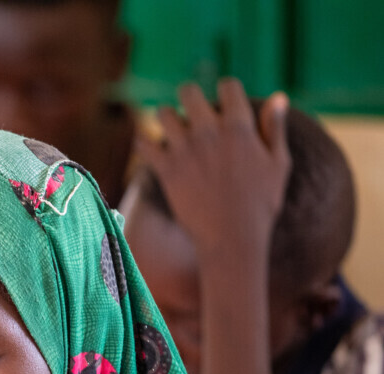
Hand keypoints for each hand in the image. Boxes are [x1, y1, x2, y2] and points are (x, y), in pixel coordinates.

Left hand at [138, 79, 289, 259]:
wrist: (232, 238)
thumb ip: (274, 128)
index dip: (225, 90)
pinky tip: (152, 149)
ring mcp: (185, 150)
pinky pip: (144, 143)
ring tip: (174, 132)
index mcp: (240, 127)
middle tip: (192, 112)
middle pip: (189, 92)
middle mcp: (210, 133)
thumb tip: (278, 97)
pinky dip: (145, 143)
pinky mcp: (166, 170)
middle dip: (190, 98)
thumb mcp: (278, 164)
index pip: (227, 85)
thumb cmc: (261, 204)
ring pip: (163, 114)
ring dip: (167, 119)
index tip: (224, 103)